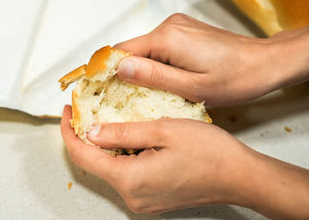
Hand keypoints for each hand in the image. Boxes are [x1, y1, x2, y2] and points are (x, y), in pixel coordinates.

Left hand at [61, 105, 308, 217]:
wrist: (240, 177)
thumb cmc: (210, 154)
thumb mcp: (162, 130)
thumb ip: (122, 132)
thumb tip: (92, 131)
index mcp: (130, 179)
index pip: (83, 155)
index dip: (69, 130)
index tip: (68, 110)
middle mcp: (132, 196)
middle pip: (94, 163)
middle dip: (86, 134)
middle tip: (88, 108)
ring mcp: (141, 200)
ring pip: (110, 167)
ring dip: (105, 143)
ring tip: (108, 117)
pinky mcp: (151, 198)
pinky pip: (125, 174)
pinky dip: (121, 154)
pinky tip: (128, 136)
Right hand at [114, 13, 308, 105]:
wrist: (264, 63)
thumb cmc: (234, 79)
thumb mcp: (191, 87)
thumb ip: (153, 77)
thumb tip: (119, 68)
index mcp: (167, 39)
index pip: (122, 51)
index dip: (106, 70)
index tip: (100, 90)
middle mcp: (169, 26)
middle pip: (132, 49)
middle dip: (124, 73)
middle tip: (123, 99)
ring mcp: (177, 25)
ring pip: (145, 49)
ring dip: (141, 69)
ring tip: (147, 93)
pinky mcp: (183, 30)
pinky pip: (158, 46)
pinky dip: (155, 63)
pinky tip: (163, 80)